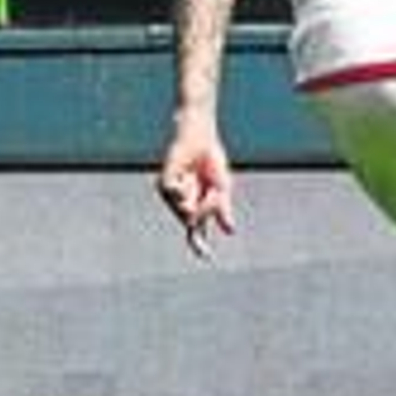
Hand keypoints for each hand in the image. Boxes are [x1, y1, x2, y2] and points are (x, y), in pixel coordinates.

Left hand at [156, 112, 236, 260]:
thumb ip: (221, 210)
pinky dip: (185, 189)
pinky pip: (176, 196)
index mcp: (195, 204)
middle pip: (194, 221)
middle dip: (207, 209)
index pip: (197, 229)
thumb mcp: (221, 188)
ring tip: (198, 179)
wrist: (200, 138)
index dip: (200, 244)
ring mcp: (171, 194)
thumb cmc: (210, 160)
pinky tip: (187, 177)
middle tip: (214, 193)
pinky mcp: (164, 184)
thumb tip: (231, 231)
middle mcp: (181, 202)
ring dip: (198, 197)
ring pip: (185, 211)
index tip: (207, 258)